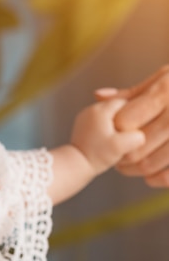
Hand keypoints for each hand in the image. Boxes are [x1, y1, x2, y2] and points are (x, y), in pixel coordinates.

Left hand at [70, 98, 144, 175]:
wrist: (76, 163)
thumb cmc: (97, 154)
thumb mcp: (122, 146)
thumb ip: (136, 136)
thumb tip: (141, 133)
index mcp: (100, 110)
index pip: (124, 101)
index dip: (135, 111)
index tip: (140, 122)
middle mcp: (90, 109)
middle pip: (115, 106)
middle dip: (126, 116)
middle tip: (133, 129)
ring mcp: (85, 116)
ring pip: (107, 113)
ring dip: (116, 121)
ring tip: (122, 135)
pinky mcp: (82, 124)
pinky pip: (99, 120)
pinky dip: (107, 126)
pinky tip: (112, 138)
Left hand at [95, 65, 168, 186]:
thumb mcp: (163, 82)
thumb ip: (132, 93)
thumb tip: (99, 95)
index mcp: (165, 90)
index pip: (127, 118)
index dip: (115, 131)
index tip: (111, 137)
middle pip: (140, 142)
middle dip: (124, 155)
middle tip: (116, 162)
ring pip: (154, 160)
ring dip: (138, 169)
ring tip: (128, 169)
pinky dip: (160, 179)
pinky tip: (151, 178)